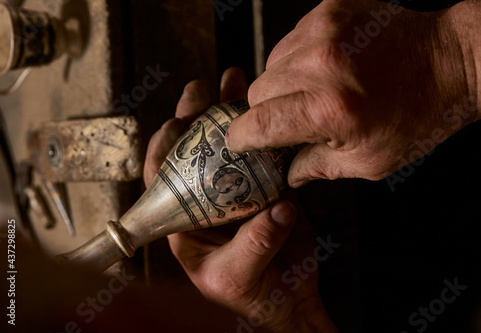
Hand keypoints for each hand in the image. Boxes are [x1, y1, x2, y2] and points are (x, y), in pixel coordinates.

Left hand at [143, 68, 336, 332]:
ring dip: (229, 113)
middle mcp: (206, 201)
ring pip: (227, 145)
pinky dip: (264, 130)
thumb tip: (277, 210)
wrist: (290, 300)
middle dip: (194, 117)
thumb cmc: (255, 298)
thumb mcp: (241, 278)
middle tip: (200, 89)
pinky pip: (261, 153)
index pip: (162, 180)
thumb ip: (255, 246)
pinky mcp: (265, 187)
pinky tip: (266, 106)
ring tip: (233, 80)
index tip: (173, 123)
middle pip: (193, 152)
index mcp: (185, 223)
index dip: (163, 149)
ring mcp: (236, 190)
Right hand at [225, 0, 480, 186]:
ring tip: (312, 92)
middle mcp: (320, 64)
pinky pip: (290, 40)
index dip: (242, 137)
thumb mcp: (369, 162)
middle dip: (266, 111)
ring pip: (270, 63)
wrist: (449, 62)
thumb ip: (316, 168)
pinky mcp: (329, 11)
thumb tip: (285, 174)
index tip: (239, 142)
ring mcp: (324, 31)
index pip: (258, 123)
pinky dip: (297, 58)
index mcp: (329, 108)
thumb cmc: (415, 117)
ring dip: (282, 83)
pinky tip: (322, 68)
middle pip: (258, 91)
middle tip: (290, 121)